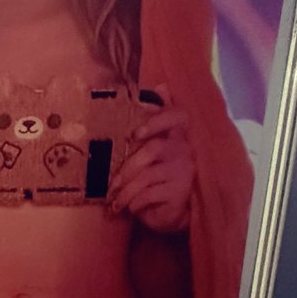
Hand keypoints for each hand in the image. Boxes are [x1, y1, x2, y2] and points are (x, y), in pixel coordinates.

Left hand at [109, 88, 193, 233]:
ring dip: (125, 192)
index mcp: (176, 135)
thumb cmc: (157, 177)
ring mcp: (185, 171)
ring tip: (115, 203)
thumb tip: (162, 85)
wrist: (171, 212)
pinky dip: (134, 203)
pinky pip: (150, 194)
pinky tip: (129, 209)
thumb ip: (153, 122)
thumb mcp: (150, 151)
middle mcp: (184, 150)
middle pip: (151, 150)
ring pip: (147, 176)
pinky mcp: (181, 192)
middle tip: (111, 186)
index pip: (177, 116)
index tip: (135, 134)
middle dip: (126, 170)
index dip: (158, 120)